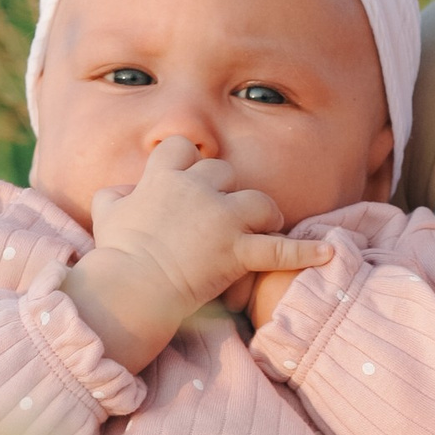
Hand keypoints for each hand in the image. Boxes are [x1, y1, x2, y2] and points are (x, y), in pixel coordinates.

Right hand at [68, 140, 331, 368]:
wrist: (131, 286)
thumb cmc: (117, 254)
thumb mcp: (106, 216)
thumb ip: (113, 196)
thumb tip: (120, 191)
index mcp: (164, 177)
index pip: (184, 148)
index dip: (190, 160)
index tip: (190, 175)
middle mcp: (196, 189)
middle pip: (224, 172)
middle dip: (226, 189)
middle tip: (224, 213)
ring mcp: (220, 218)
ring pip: (257, 200)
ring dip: (263, 212)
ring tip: (265, 225)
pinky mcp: (237, 250)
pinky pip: (279, 249)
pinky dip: (305, 252)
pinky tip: (329, 252)